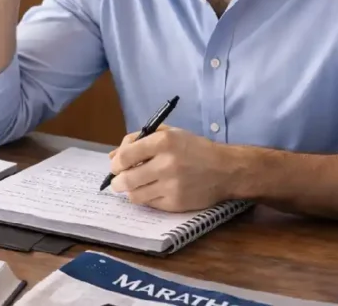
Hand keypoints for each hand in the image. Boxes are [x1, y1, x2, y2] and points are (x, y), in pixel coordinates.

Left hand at [107, 126, 236, 211]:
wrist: (226, 170)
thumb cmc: (194, 149)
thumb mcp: (169, 133)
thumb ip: (139, 140)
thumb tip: (112, 156)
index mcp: (163, 141)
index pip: (125, 156)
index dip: (115, 163)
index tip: (116, 166)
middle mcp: (166, 164)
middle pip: (126, 179)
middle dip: (117, 181)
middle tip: (118, 181)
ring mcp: (171, 186)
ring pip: (134, 195)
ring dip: (130, 191)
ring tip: (137, 186)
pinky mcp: (176, 203)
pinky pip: (149, 204)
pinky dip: (147, 198)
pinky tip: (154, 191)